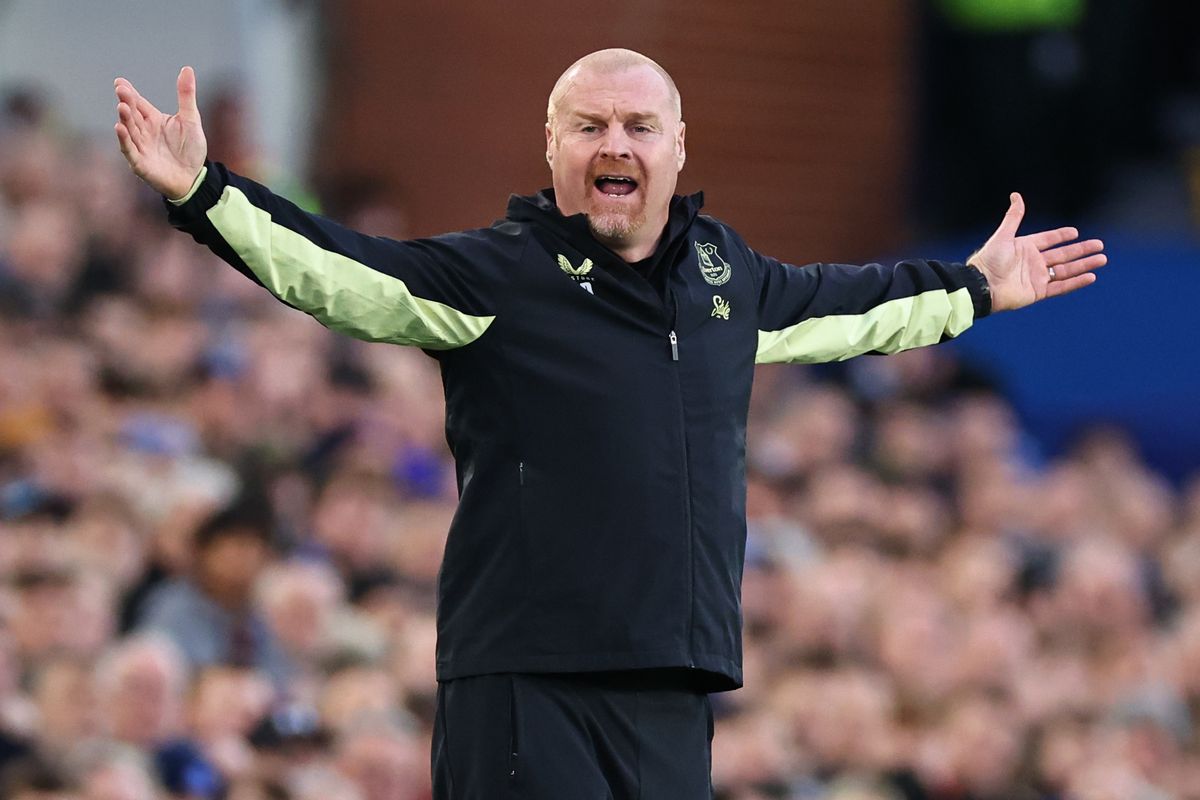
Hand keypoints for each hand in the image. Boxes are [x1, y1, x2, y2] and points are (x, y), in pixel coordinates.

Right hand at [114, 67, 206, 198]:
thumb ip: (186, 95)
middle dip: (126, 102)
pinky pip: (129, 150)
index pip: (138, 103)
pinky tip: (119, 128)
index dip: (130, 93)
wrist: (194, 179)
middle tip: (121, 90)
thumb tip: (187, 69)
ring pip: (129, 130)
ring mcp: (140, 147)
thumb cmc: (191, 150)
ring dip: (124, 119)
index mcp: (153, 120)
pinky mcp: (140, 163)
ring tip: (122, 106)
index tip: (120, 81)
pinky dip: (124, 139)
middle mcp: (143, 132)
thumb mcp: (191, 119)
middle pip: (132, 114)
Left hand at [967, 193, 1105, 311]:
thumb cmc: (989, 260)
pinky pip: (1061, 286)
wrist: (982, 285)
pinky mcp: (1038, 292)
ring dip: (1084, 265)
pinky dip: (1076, 282)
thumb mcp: (1003, 236)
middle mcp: (1033, 262)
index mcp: (1025, 247)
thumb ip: (1013, 217)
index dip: (1061, 236)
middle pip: (1063, 255)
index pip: (1048, 240)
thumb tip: (1016, 195)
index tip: (1076, 232)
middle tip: (1100, 245)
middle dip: (1081, 250)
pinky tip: (1090, 276)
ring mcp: (1036, 277)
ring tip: (1102, 259)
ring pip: (1066, 270)